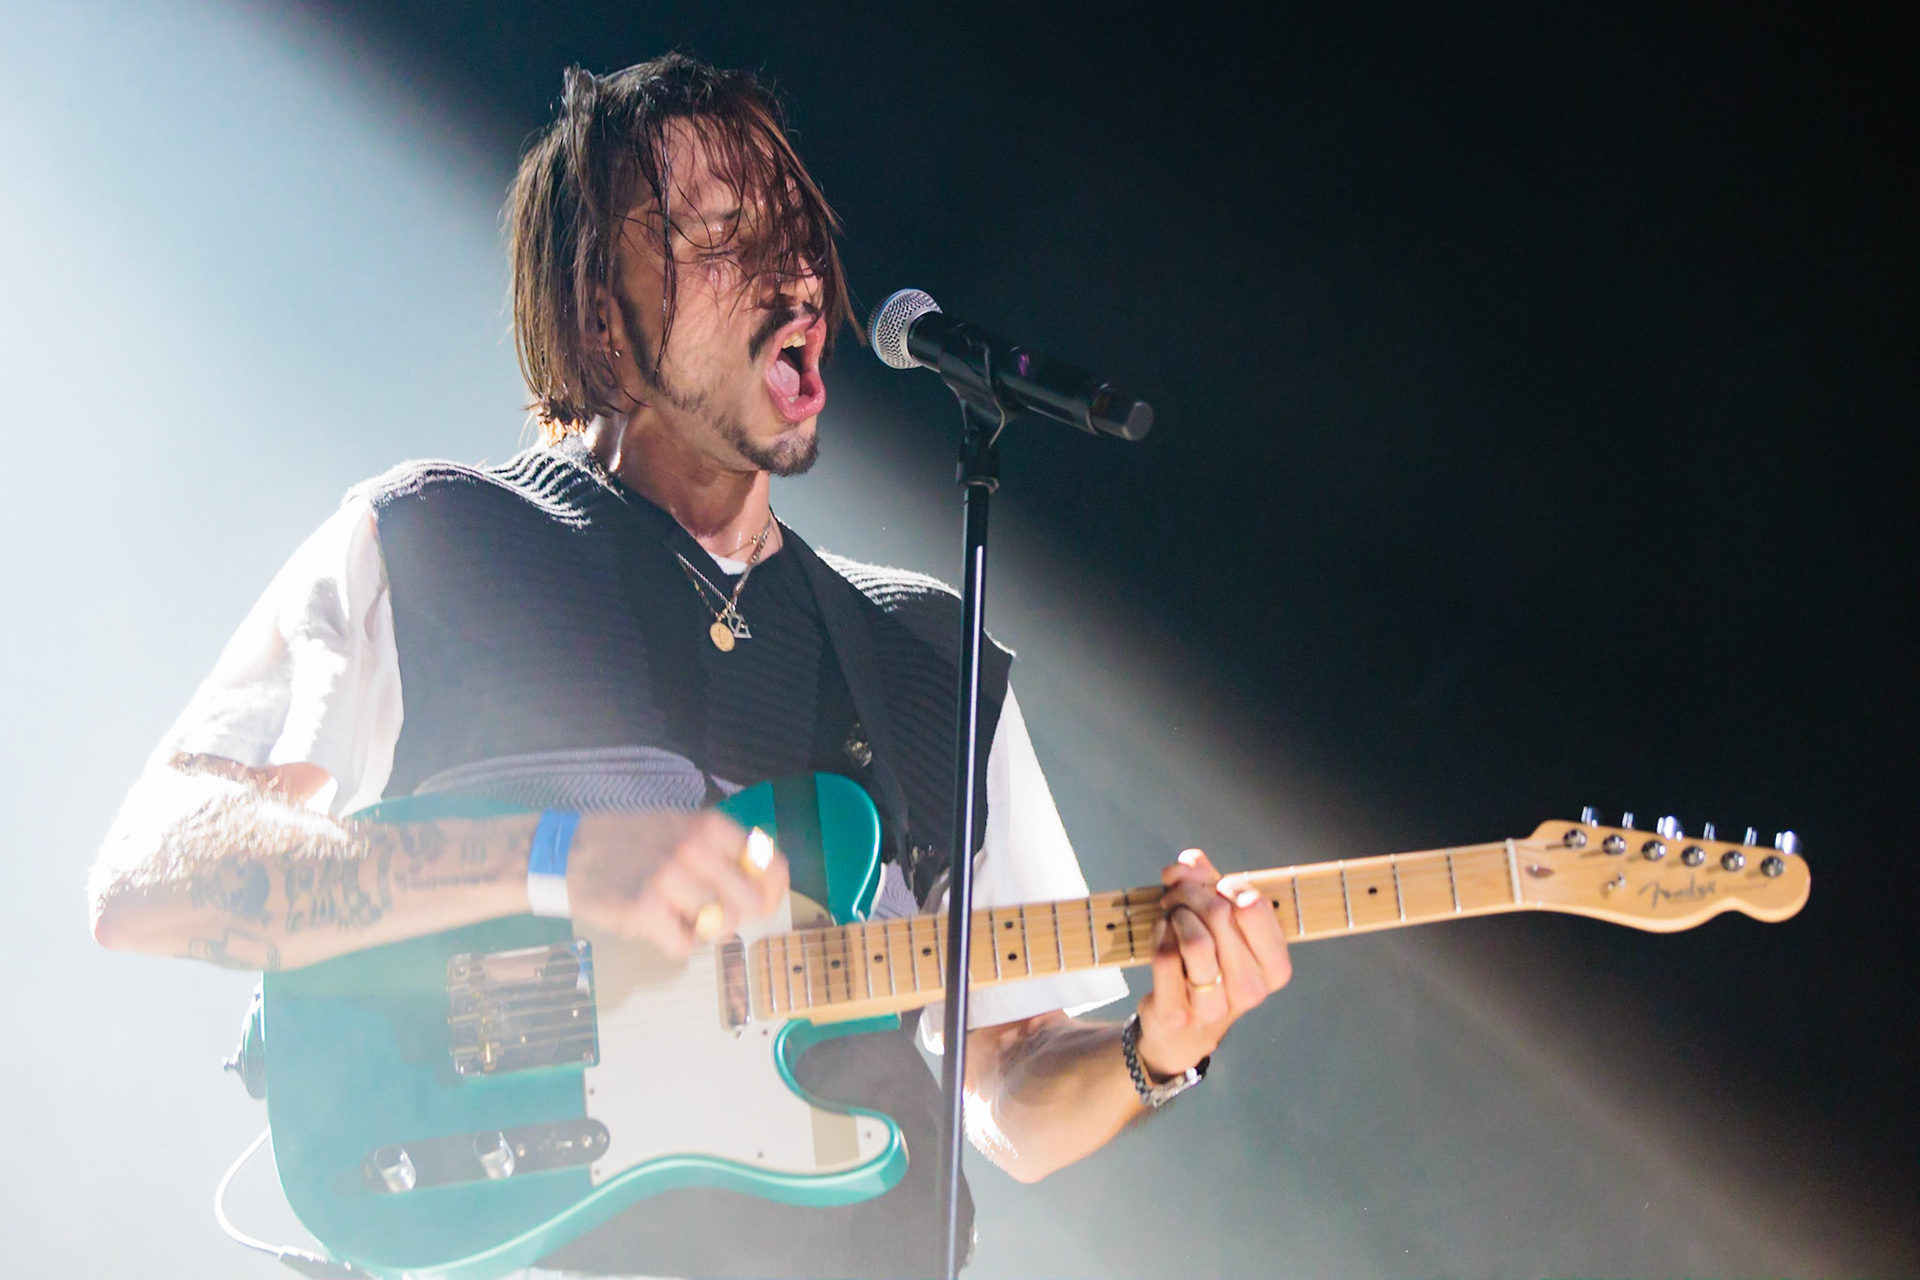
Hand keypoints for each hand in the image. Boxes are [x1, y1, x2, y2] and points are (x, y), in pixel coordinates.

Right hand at [561, 809, 788, 958]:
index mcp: (708, 825)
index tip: (763, 900)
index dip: (771, 889)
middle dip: (735, 914)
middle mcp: (693, 848)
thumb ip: (722, 851)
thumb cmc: (629, 844)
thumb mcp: (679, 828)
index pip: (767, 862)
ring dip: (700, 929)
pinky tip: (653, 923)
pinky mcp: (644, 911)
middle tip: (709, 911)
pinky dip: (672, 942)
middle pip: (750, 903)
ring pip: (720, 927)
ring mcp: (669, 880)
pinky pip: (684, 946)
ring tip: (674, 913)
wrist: (566, 853)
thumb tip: (770, 880)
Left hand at [1134, 848, 1290, 1077]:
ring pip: (1195, 939)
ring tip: (1171, 912)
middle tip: (1178, 894)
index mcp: (1274, 968)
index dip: (1229, 885)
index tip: (1217, 885)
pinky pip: (1165, 957)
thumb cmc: (1210, 967)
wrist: (1183, 1029)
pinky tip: (1161, 932)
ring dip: (1176, 913)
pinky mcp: (1178, 1012)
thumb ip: (1208, 883)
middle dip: (1192, 893)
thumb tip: (1189, 860)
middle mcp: (1251, 989)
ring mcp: (1215, 1006)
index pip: (1254, 907)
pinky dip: (1159, 934)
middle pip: (1219, 915)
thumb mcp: (1221, 924)